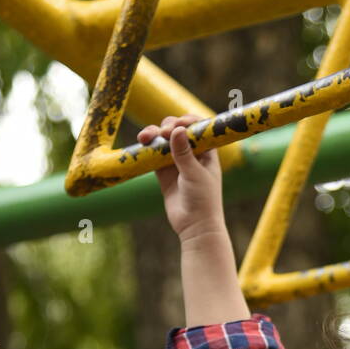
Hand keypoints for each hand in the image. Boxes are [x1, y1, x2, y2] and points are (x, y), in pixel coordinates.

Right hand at [136, 113, 222, 240]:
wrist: (195, 226)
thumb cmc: (203, 200)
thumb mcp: (195, 174)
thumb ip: (184, 153)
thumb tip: (176, 129)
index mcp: (207, 152)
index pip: (198, 128)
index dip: (188, 121)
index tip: (179, 122)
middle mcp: (192, 154)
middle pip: (177, 131)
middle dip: (168, 127)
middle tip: (163, 132)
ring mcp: (177, 162)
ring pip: (163, 141)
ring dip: (154, 134)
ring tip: (145, 136)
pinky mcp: (164, 172)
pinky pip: (154, 154)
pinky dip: (147, 148)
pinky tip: (142, 143)